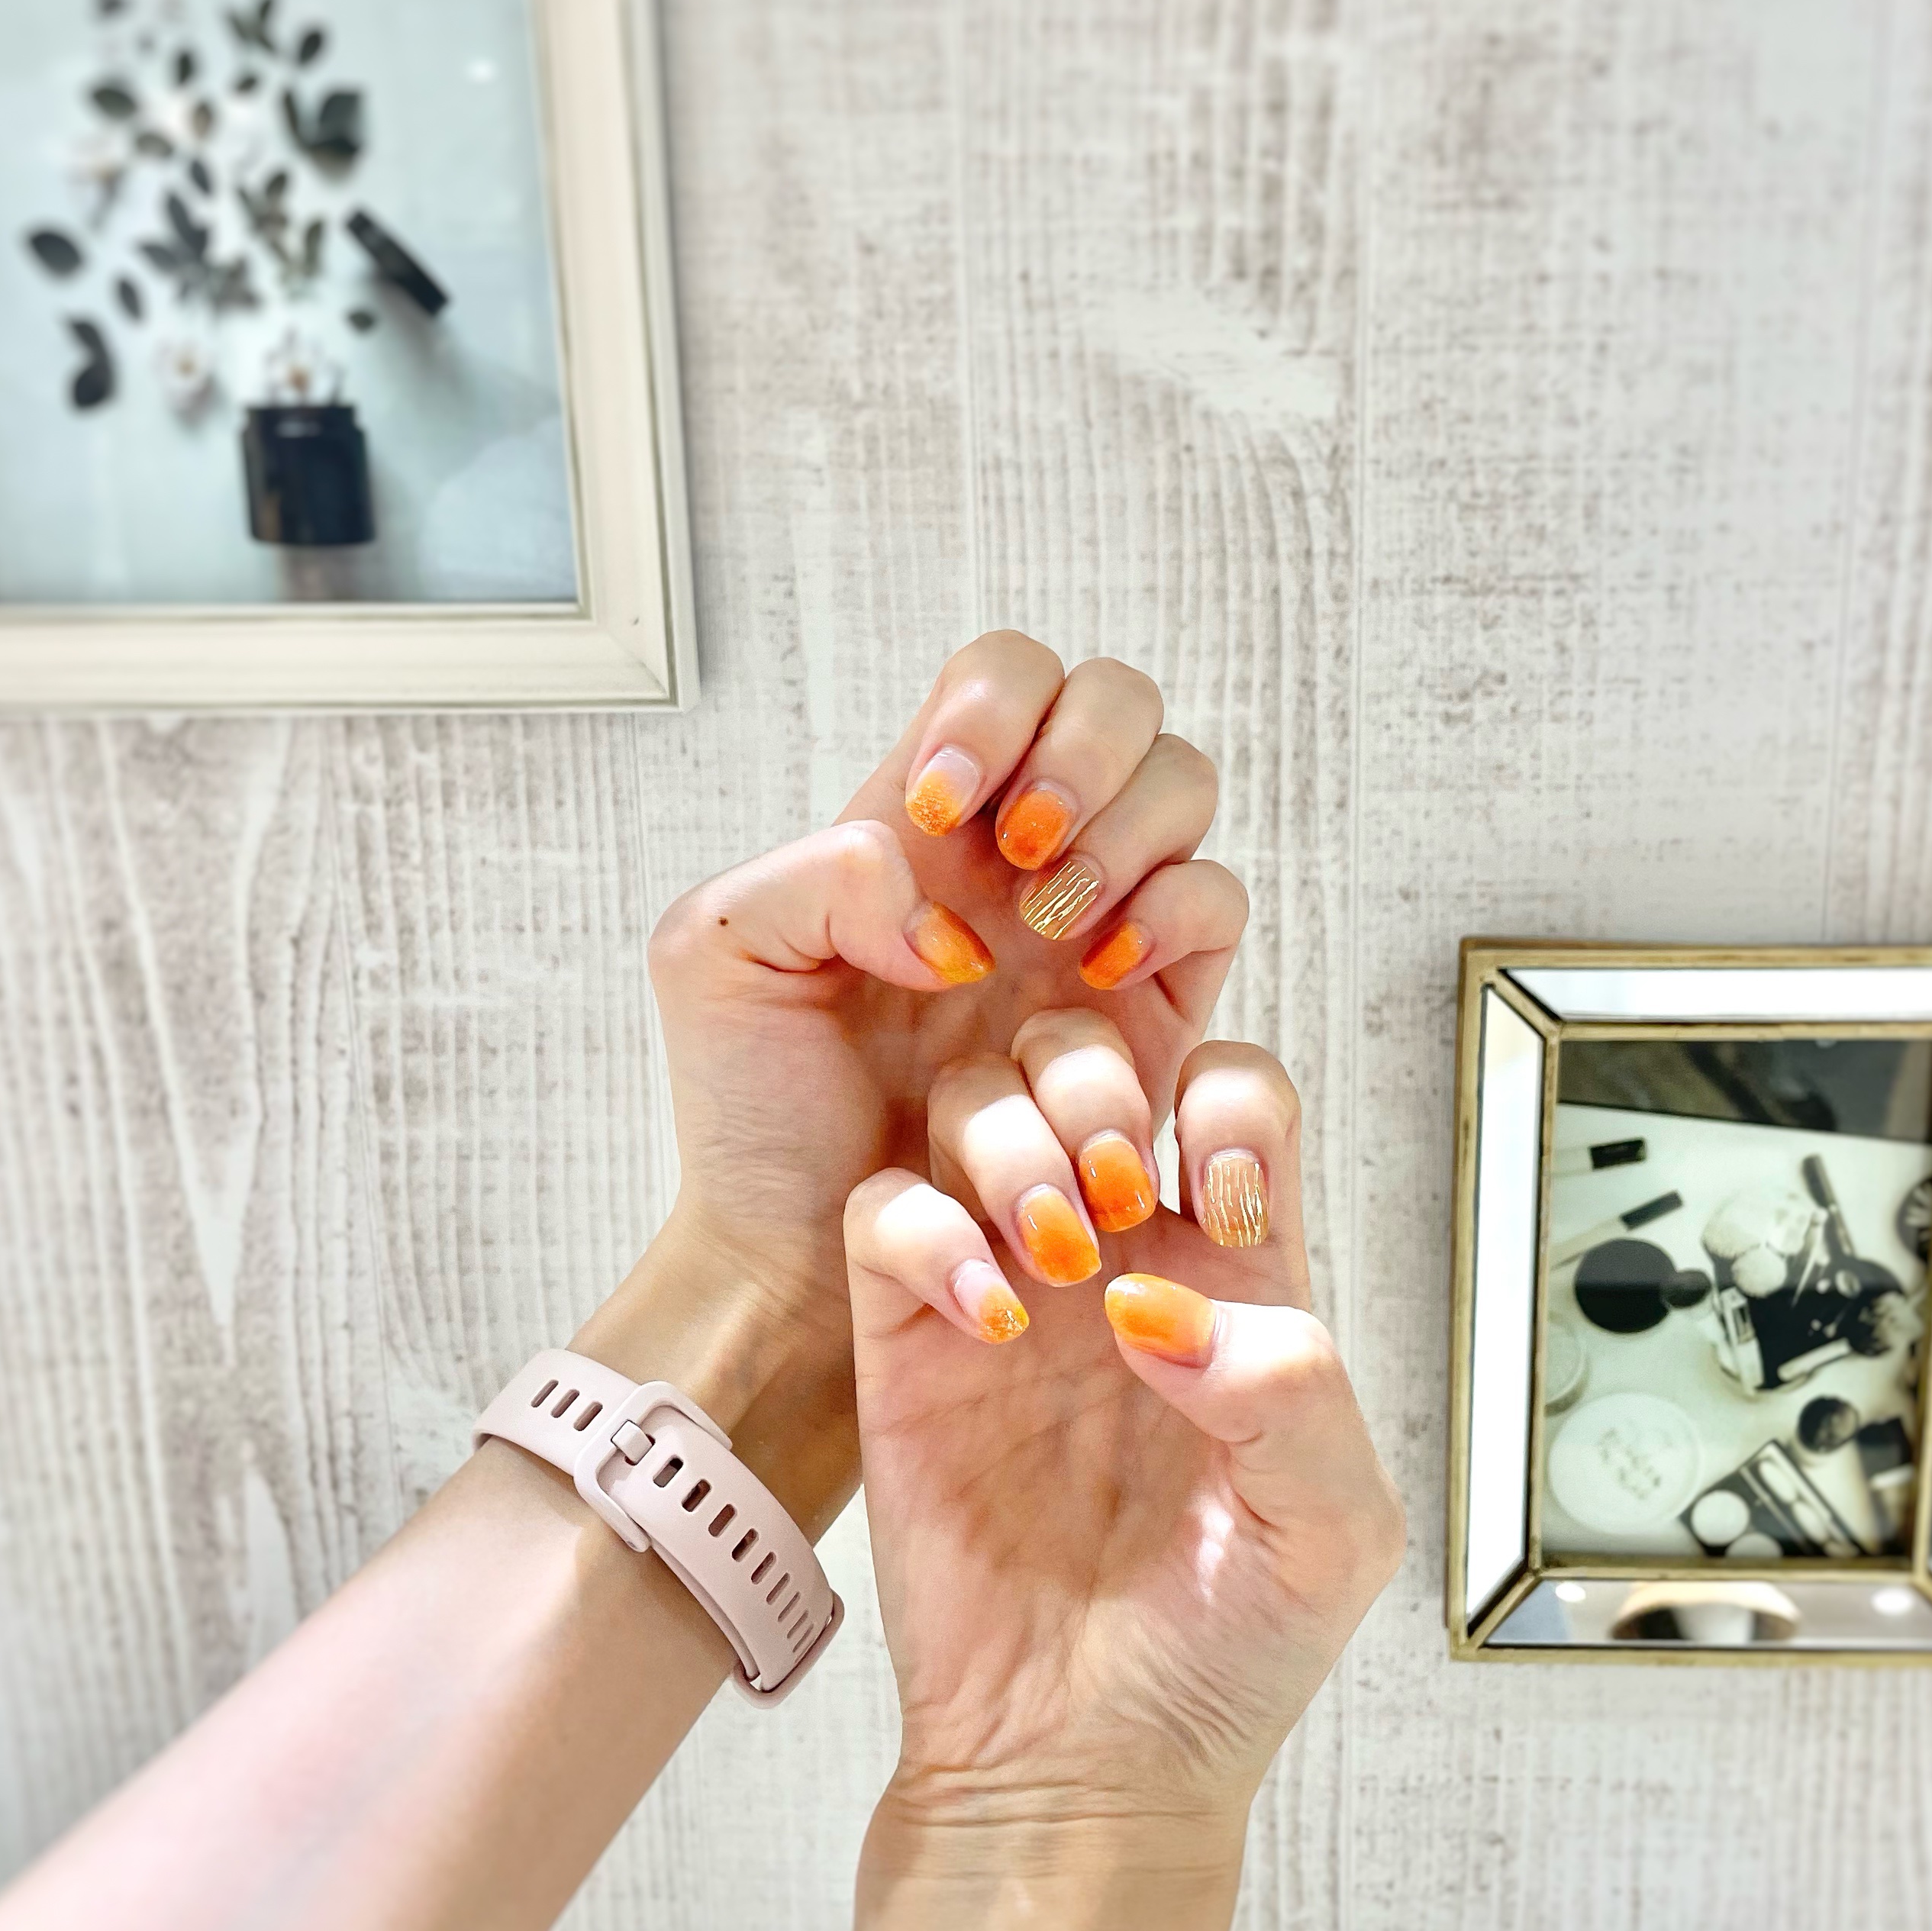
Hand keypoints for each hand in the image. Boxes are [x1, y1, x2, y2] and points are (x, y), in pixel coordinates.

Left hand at [577, 636, 1246, 1517]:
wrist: (808, 1255)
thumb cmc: (755, 1107)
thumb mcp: (713, 957)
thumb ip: (815, 874)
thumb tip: (951, 913)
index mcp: (926, 815)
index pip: (1006, 675)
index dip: (995, 707)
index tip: (940, 808)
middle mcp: (1024, 851)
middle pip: (1115, 700)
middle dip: (1082, 753)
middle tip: (1023, 853)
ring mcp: (1098, 919)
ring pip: (1182, 785)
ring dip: (1128, 830)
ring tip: (1054, 928)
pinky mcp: (1156, 1006)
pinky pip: (1217, 903)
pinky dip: (1175, 911)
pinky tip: (1101, 974)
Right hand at [841, 1017, 1405, 1848]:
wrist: (1087, 1768)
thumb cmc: (1226, 1653)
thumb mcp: (1331, 1532)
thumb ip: (1295, 1393)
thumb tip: (1163, 1307)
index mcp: (1236, 1275)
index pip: (1232, 1091)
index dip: (1231, 1097)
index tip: (1229, 1196)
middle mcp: (1118, 1256)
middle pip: (1090, 1057)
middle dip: (1103, 1086)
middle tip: (1122, 1195)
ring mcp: (1006, 1291)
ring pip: (975, 1104)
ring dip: (1012, 1140)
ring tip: (1056, 1253)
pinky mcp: (909, 1345)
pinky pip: (885, 1214)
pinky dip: (926, 1228)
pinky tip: (988, 1318)